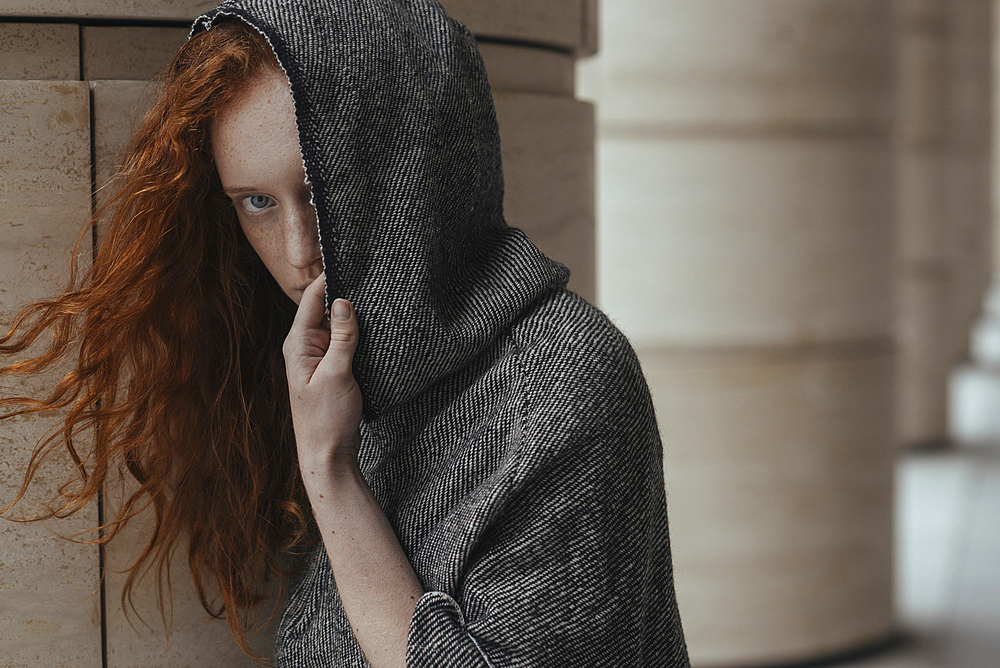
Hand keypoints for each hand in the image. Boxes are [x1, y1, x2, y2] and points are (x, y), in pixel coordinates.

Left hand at [283, 274, 362, 473]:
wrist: (328, 455)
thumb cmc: (327, 419)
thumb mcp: (337, 374)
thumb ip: (342, 337)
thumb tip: (343, 301)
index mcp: (298, 344)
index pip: (311, 299)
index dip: (328, 278)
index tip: (348, 260)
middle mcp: (306, 347)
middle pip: (325, 308)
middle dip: (344, 292)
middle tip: (370, 274)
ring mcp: (319, 358)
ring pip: (338, 325)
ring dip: (354, 314)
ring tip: (376, 294)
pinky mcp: (333, 369)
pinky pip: (345, 342)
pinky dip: (358, 333)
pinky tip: (374, 326)